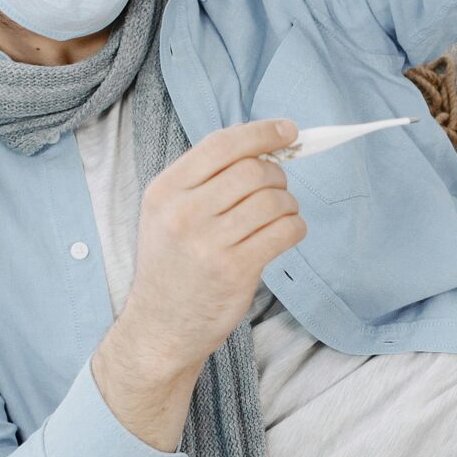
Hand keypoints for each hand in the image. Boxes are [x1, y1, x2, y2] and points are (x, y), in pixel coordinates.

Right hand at [116, 118, 305, 374]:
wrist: (161, 326)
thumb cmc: (173, 265)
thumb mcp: (167, 213)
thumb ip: (206, 179)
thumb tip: (263, 146)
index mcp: (165, 190)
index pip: (221, 144)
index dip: (262, 132)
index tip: (288, 131)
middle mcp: (184, 213)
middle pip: (254, 170)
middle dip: (277, 176)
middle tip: (277, 190)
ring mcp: (209, 243)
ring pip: (274, 200)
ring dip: (289, 204)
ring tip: (279, 216)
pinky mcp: (235, 270)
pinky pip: (285, 231)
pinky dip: (295, 228)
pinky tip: (285, 234)